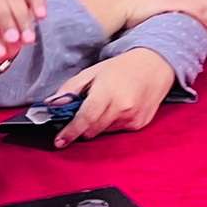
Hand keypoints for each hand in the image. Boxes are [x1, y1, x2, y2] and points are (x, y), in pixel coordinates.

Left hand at [52, 49, 175, 147]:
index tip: (58, 141)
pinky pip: (117, 130)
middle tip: (78, 116)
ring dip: (97, 124)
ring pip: (103, 131)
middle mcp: (121, 107)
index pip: (85, 118)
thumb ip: (71, 88)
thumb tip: (52, 104)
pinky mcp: (139, 125)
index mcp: (107, 92)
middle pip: (92, 129)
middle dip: (81, 127)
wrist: (154, 66)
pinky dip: (111, 123)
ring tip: (103, 105)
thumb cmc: (121, 67)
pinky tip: (117, 108)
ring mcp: (132, 118)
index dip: (71, 131)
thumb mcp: (93, 71)